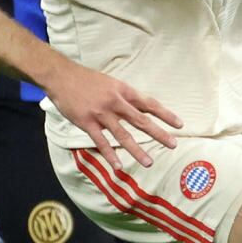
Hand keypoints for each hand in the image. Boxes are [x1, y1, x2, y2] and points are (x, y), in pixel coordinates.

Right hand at [44, 62, 181, 174]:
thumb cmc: (87, 79)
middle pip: (141, 121)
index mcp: (124, 91)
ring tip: (149, 162)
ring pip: (123, 135)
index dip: (165, 114)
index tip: (180, 124)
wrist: (61, 76)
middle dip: (159, 134)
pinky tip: (119, 166)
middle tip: (173, 145)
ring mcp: (101, 114)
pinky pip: (101, 142)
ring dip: (137, 150)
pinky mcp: (86, 122)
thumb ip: (125, 96)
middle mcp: (115, 103)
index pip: (150, 104)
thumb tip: (140, 107)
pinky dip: (110, 155)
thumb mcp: (111, 83)